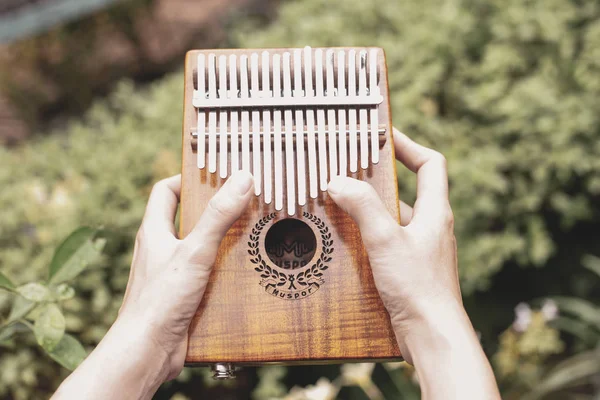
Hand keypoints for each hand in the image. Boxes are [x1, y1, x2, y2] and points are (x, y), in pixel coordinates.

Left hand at [53, 170, 253, 399]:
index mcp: (155, 231)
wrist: (147, 349)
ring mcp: (172, 272)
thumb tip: (241, 180)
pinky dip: (224, 270)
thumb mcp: (194, 251)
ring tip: (250, 234)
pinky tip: (245, 272)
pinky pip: (207, 273)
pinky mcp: (183, 294)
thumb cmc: (160, 300)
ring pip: (200, 247)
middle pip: (187, 218)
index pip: (165, 191)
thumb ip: (218, 216)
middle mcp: (161, 249)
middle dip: (214, 210)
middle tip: (241, 203)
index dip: (186, 178)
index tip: (214, 174)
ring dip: (223, 241)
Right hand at [328, 128, 458, 359]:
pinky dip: (368, 234)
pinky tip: (345, 240)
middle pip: (407, 190)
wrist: (432, 335)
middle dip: (378, 179)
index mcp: (435, 212)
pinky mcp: (409, 268)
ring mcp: (421, 248)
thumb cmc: (418, 287)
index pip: (431, 164)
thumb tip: (339, 181)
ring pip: (393, 218)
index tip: (384, 135)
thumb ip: (363, 207)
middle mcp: (431, 227)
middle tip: (348, 169)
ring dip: (369, 209)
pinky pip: (387, 240)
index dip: (410, 145)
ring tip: (339, 203)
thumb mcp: (386, 240)